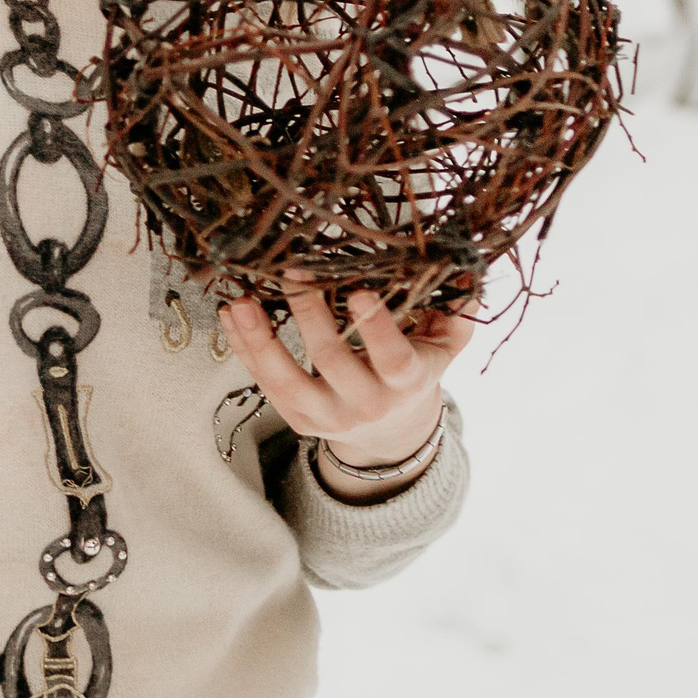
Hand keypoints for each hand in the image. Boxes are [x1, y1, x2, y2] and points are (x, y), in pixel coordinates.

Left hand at [219, 271, 477, 494]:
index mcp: (407, 382)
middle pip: (333, 361)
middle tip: (292, 274)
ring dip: (261, 340)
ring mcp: (327, 416)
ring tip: (241, 303)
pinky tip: (231, 316)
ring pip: (287, 382)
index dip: (376, 329)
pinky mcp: (298, 419)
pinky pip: (265, 385)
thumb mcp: (447, 342)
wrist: (392, 431)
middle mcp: (366, 404)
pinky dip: (245, 350)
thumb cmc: (419, 368)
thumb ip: (458, 307)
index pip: (393, 359)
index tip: (359, 291)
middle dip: (310, 316)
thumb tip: (466, 267)